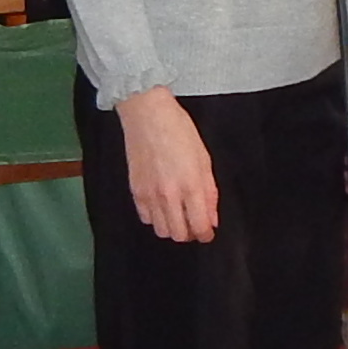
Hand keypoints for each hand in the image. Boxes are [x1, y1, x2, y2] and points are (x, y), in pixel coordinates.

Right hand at [120, 89, 216, 242]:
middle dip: (190, 233)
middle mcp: (169, 195)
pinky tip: (162, 206)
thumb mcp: (203, 158)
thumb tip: (212, 217)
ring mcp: (150, 195)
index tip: (208, 232)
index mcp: (190, 185)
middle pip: (179, 234)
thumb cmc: (177, 129)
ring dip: (173, 228)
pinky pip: (145, 218)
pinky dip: (155, 218)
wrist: (147, 114)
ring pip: (161, 230)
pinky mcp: (135, 191)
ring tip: (178, 215)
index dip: (206, 234)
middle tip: (194, 223)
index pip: (199, 226)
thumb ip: (209, 192)